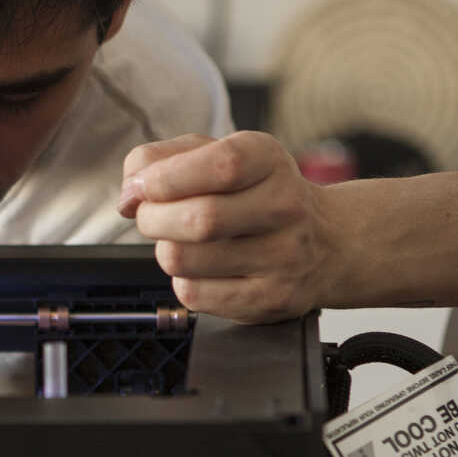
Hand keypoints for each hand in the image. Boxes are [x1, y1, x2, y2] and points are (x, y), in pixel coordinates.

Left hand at [119, 131, 332, 322]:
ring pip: (185, 260)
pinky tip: (202, 268)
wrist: (328, 243)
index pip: (219, 165)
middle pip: (197, 220)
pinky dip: (182, 280)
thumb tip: (129, 192)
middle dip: (152, 218)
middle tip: (150, 216)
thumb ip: (164, 159)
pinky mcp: (268, 300)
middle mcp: (284, 207)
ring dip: (164, 250)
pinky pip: (194, 294)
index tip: (142, 186)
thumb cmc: (256, 194)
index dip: (165, 178)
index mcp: (269, 160)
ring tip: (180, 242)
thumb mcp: (221, 156)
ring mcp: (281, 258)